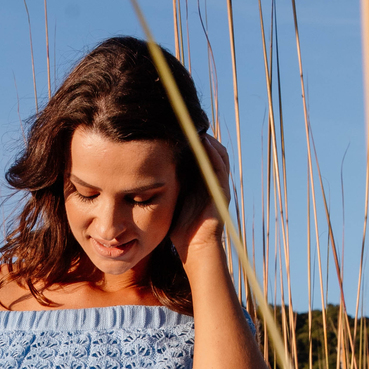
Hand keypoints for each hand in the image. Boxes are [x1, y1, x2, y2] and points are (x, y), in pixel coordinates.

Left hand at [170, 133, 231, 267]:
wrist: (194, 249)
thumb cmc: (179, 229)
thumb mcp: (171, 200)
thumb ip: (166, 184)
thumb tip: (145, 168)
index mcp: (201, 182)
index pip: (198, 153)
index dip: (189, 139)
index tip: (175, 126)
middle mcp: (211, 180)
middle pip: (208, 149)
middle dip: (198, 134)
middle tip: (184, 120)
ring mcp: (219, 185)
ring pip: (217, 153)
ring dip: (206, 139)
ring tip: (193, 125)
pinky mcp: (223, 191)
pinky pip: (219, 166)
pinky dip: (212, 152)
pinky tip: (202, 141)